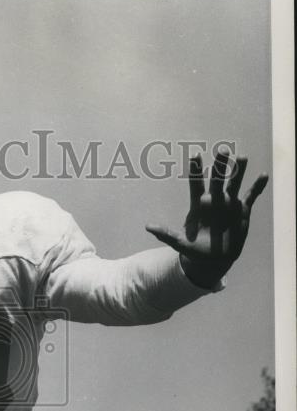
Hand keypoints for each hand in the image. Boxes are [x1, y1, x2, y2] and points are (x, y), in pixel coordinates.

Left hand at [146, 152, 267, 288]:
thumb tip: (147, 226)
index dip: (196, 169)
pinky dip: (257, 187)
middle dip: (220, 166)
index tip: (195, 154)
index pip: (196, 183)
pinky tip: (263, 176)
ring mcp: (229, 204)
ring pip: (234, 183)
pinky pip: (250, 196)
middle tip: (223, 150)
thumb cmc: (195, 250)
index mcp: (199, 205)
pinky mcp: (241, 210)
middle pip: (217, 179)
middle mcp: (215, 200)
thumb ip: (166, 234)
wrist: (214, 259)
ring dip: (238, 171)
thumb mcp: (180, 244)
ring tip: (242, 157)